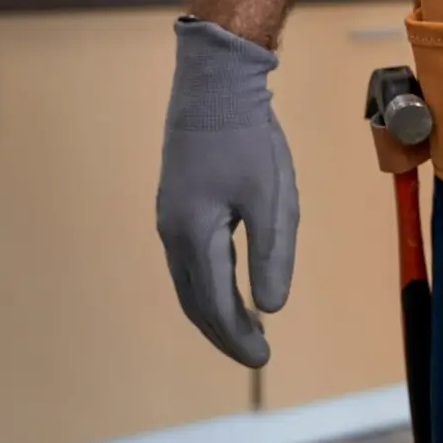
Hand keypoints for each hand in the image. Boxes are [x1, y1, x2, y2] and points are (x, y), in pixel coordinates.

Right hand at [157, 19, 298, 365]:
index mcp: (194, 235)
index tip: (263, 358)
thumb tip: (271, 307)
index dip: (237, 335)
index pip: (215, 303)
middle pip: (195, 300)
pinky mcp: (178, 203)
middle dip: (223, 331)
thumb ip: (271, 254)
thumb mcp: (272, 199)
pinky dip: (208, 283)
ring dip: (214, 309)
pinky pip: (189, 259)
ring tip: (245, 328)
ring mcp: (171, 217)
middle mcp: (173, 232)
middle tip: (255, 354)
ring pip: (188, 281)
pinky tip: (229, 285)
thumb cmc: (248, 138)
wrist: (214, 84)